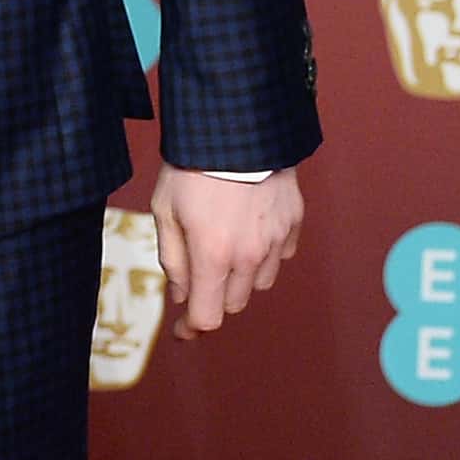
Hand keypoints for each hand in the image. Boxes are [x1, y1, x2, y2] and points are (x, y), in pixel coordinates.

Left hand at [149, 164, 301, 336]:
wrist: (238, 128)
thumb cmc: (191, 168)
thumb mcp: (165, 212)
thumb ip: (173, 260)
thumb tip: (181, 295)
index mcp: (213, 256)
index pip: (208, 316)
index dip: (192, 329)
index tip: (183, 331)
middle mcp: (250, 255)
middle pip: (234, 303)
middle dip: (213, 297)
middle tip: (196, 279)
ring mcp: (277, 240)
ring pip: (259, 283)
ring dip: (239, 277)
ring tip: (222, 246)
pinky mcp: (294, 223)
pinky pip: (280, 256)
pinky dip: (263, 254)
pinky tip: (247, 232)